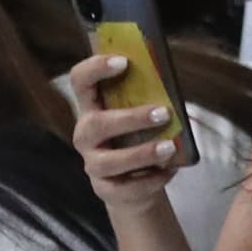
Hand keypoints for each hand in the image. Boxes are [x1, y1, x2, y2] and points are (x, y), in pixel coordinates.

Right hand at [68, 57, 192, 219]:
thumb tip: (172, 86)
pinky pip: (125, 188)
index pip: (79, 80)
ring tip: (170, 148)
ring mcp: (92, 163)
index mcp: (92, 107)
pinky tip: (170, 170)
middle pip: (96, 124)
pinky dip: (151, 179)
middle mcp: (86, 134)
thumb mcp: (142, 115)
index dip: (96, 68)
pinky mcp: (104, 189)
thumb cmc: (140, 139)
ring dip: (142, 153)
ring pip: (109, 161)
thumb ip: (149, 99)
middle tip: (164, 113)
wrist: (134, 185)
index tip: (124, 62)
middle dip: (130, 118)